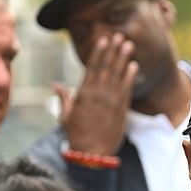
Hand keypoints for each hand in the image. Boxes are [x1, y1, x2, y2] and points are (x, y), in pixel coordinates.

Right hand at [60, 33, 137, 155]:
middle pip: (106, 67)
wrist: (92, 153)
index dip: (98, 52)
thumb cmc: (77, 135)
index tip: (103, 40)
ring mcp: (110, 101)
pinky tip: (134, 66)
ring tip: (128, 45)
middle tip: (119, 36)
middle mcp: (97, 94)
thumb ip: (64, 98)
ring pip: (117, 75)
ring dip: (123, 58)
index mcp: (82, 94)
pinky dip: (130, 77)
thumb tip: (55, 85)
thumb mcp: (66, 116)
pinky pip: (126, 89)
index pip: (91, 68)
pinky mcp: (120, 110)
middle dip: (112, 51)